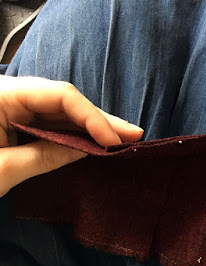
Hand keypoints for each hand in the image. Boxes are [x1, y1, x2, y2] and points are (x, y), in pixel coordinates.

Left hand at [0, 76, 143, 197]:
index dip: (92, 118)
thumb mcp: (3, 170)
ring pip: (61, 113)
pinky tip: (94, 141)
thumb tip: (83, 149)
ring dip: (91, 127)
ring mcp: (14, 107)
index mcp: (3, 96)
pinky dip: (73, 134)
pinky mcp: (15, 122)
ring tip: (122, 137)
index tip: (113, 141)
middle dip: (100, 120)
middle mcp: (12, 95)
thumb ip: (43, 156)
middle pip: (65, 102)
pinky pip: (50, 124)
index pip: (60, 97)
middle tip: (133, 133)